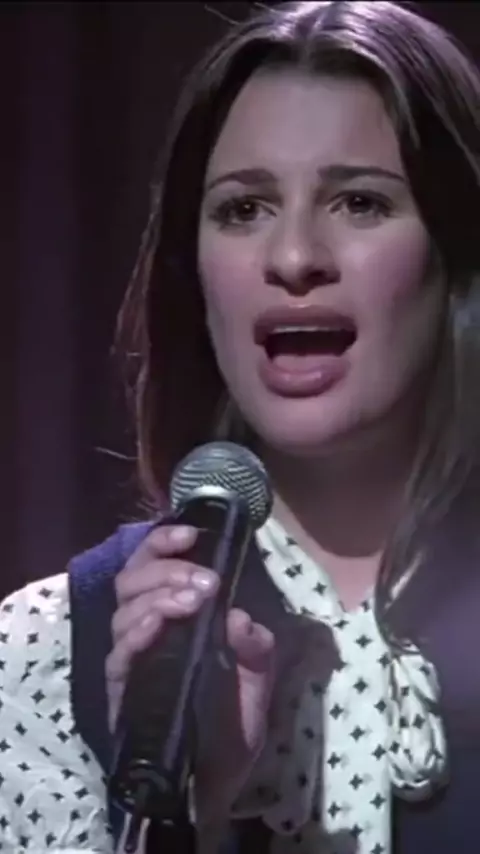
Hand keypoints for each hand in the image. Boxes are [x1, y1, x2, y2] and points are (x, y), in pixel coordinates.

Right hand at [105, 524, 274, 819]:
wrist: (217, 783)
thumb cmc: (231, 725)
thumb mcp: (258, 678)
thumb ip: (256, 645)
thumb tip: (240, 617)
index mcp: (175, 617)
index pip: (153, 566)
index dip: (164, 543)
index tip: (190, 533)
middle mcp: (148, 631)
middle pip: (132, 579)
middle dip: (167, 568)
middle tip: (204, 581)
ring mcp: (133, 659)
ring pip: (125, 609)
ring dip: (158, 594)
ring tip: (192, 600)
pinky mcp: (122, 690)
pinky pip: (119, 654)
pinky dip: (138, 632)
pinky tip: (158, 624)